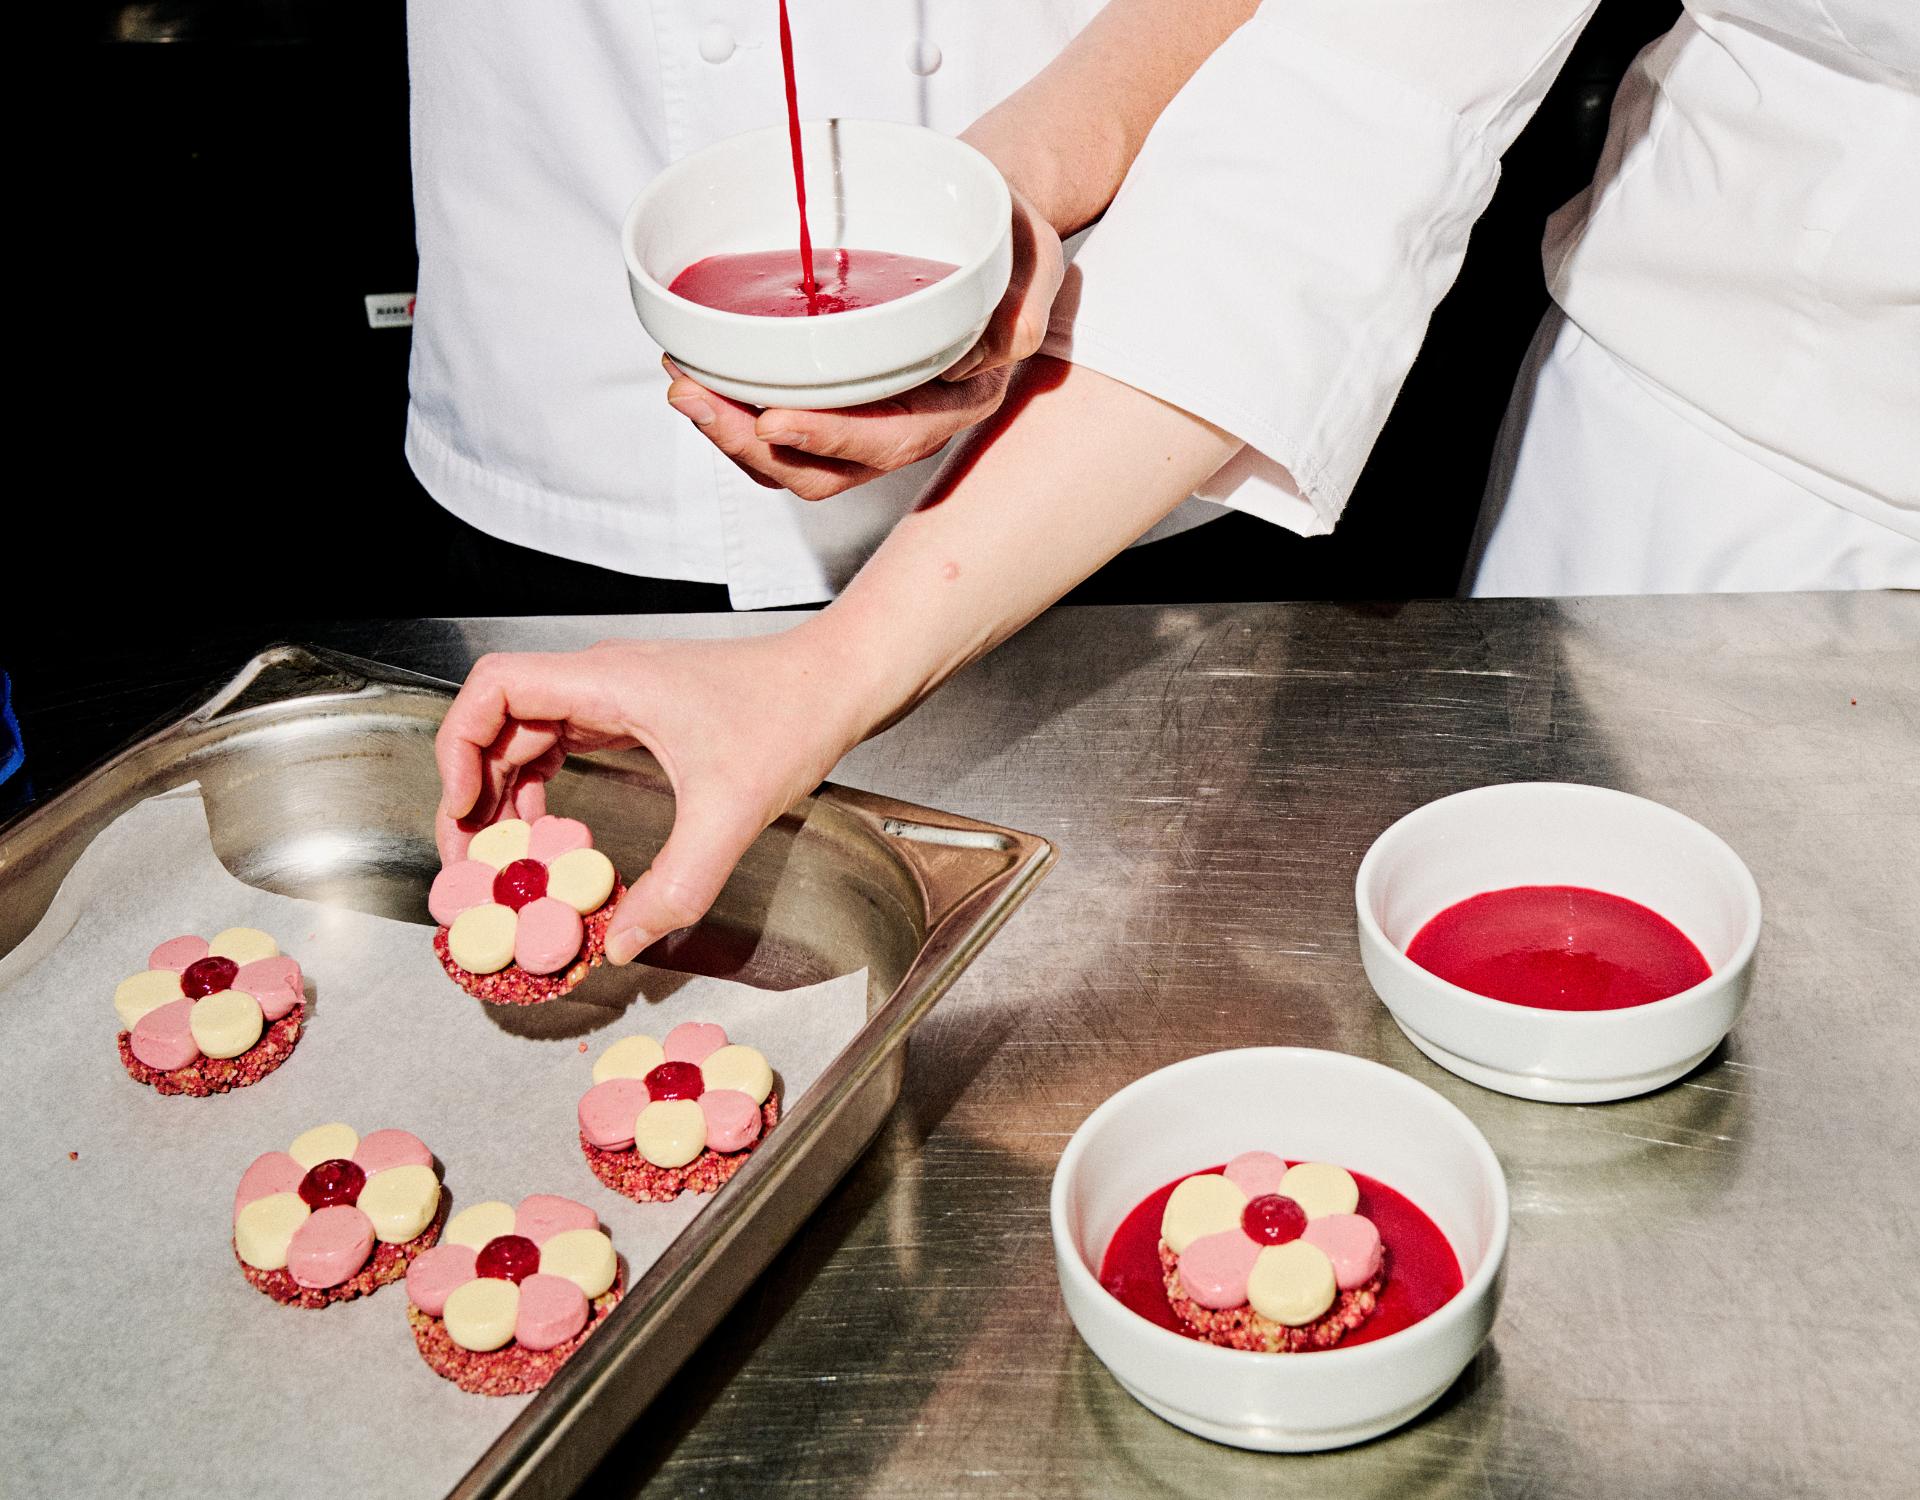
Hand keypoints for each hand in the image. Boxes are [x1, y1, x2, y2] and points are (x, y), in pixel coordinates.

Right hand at [434, 632, 873, 964]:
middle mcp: (602, 679)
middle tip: (471, 860)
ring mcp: (618, 693)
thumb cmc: (791, 715)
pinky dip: (544, 785)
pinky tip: (551, 830)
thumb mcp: (730, 813)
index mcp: (608, 681)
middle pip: (499, 721)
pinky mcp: (638, 712)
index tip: (462, 811)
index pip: (494, 688)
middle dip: (473, 789)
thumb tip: (621, 941)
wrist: (839, 681)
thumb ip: (676, 886)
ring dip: (505, 790)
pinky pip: (565, 742)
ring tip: (503, 856)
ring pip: (528, 733)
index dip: (459, 746)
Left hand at [665, 182, 1064, 500]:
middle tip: (691, 396)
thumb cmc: (1005, 235)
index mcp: (959, 400)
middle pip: (823, 469)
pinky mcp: (835, 396)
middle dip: (750, 444)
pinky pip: (778, 426)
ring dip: (730, 434)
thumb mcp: (1033, 257)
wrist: (985, 221)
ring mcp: (867, 415)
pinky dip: (734, 409)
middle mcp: (909, 421)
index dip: (830, 438)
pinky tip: (698, 373)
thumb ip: (1023, 304)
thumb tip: (1000, 346)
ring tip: (682, 386)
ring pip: (790, 459)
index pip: (893, 440)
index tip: (772, 420)